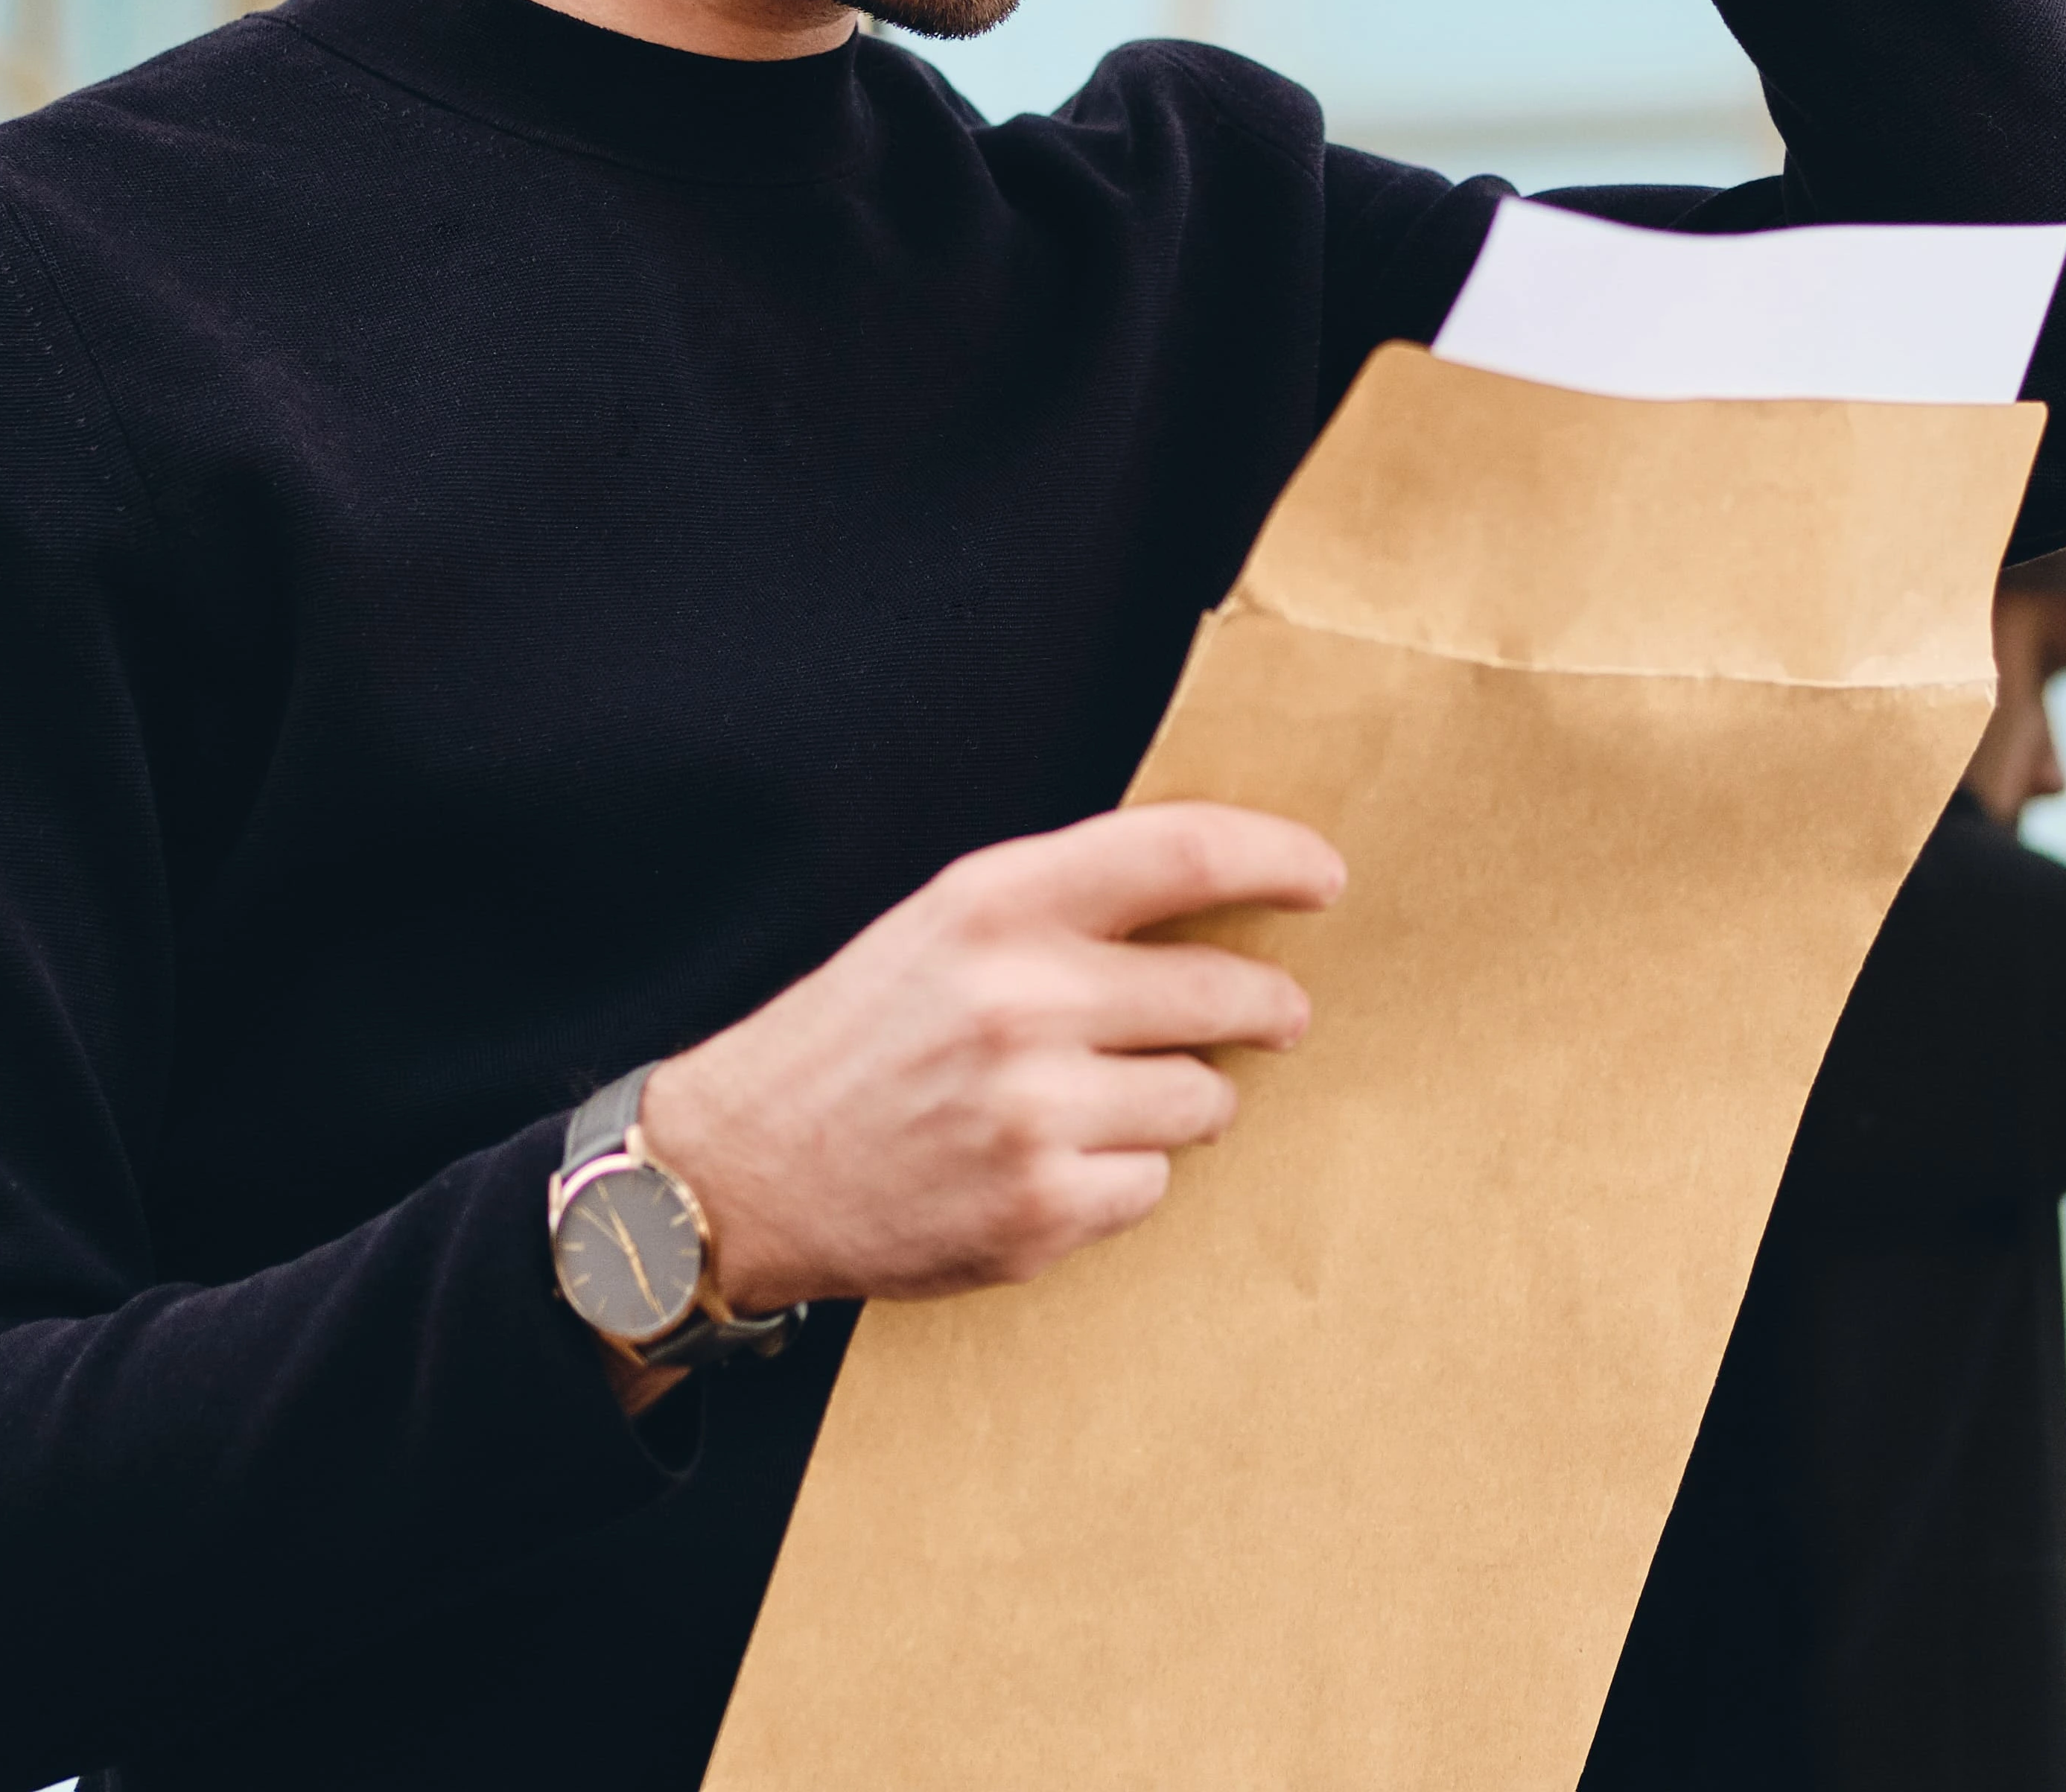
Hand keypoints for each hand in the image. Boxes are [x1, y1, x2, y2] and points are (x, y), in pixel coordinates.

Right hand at [640, 802, 1342, 1311]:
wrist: (739, 1169)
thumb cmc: (857, 1036)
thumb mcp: (944, 926)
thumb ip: (1067, 906)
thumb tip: (1223, 908)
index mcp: (996, 903)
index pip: (1182, 852)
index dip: (1275, 857)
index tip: (1326, 876)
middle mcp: (1021, 1001)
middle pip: (1226, 992)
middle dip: (1268, 1007)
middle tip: (1275, 1016)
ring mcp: (1032, 1115)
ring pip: (1203, 1100)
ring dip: (1187, 1102)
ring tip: (1109, 1100)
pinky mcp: (1037, 1213)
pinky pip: (1152, 1184)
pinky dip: (1123, 1176)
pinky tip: (1053, 1165)